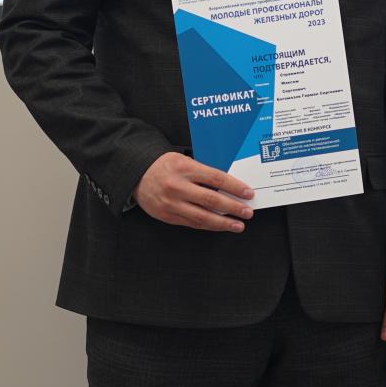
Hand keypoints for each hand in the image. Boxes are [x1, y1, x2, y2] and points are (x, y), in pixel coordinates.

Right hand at [133, 152, 254, 230]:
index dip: (235, 187)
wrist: (137, 175)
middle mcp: (177, 186)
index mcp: (184, 168)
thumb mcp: (184, 160)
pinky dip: (209, 226)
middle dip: (233, 207)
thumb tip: (230, 184)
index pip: (216, 178)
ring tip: (238, 225)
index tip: (248, 193)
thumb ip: (203, 171)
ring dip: (223, 223)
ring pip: (202, 217)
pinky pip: (192, 223)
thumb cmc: (165, 166)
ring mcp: (171, 203)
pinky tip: (220, 226)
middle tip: (248, 212)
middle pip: (211, 200)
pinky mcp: (167, 216)